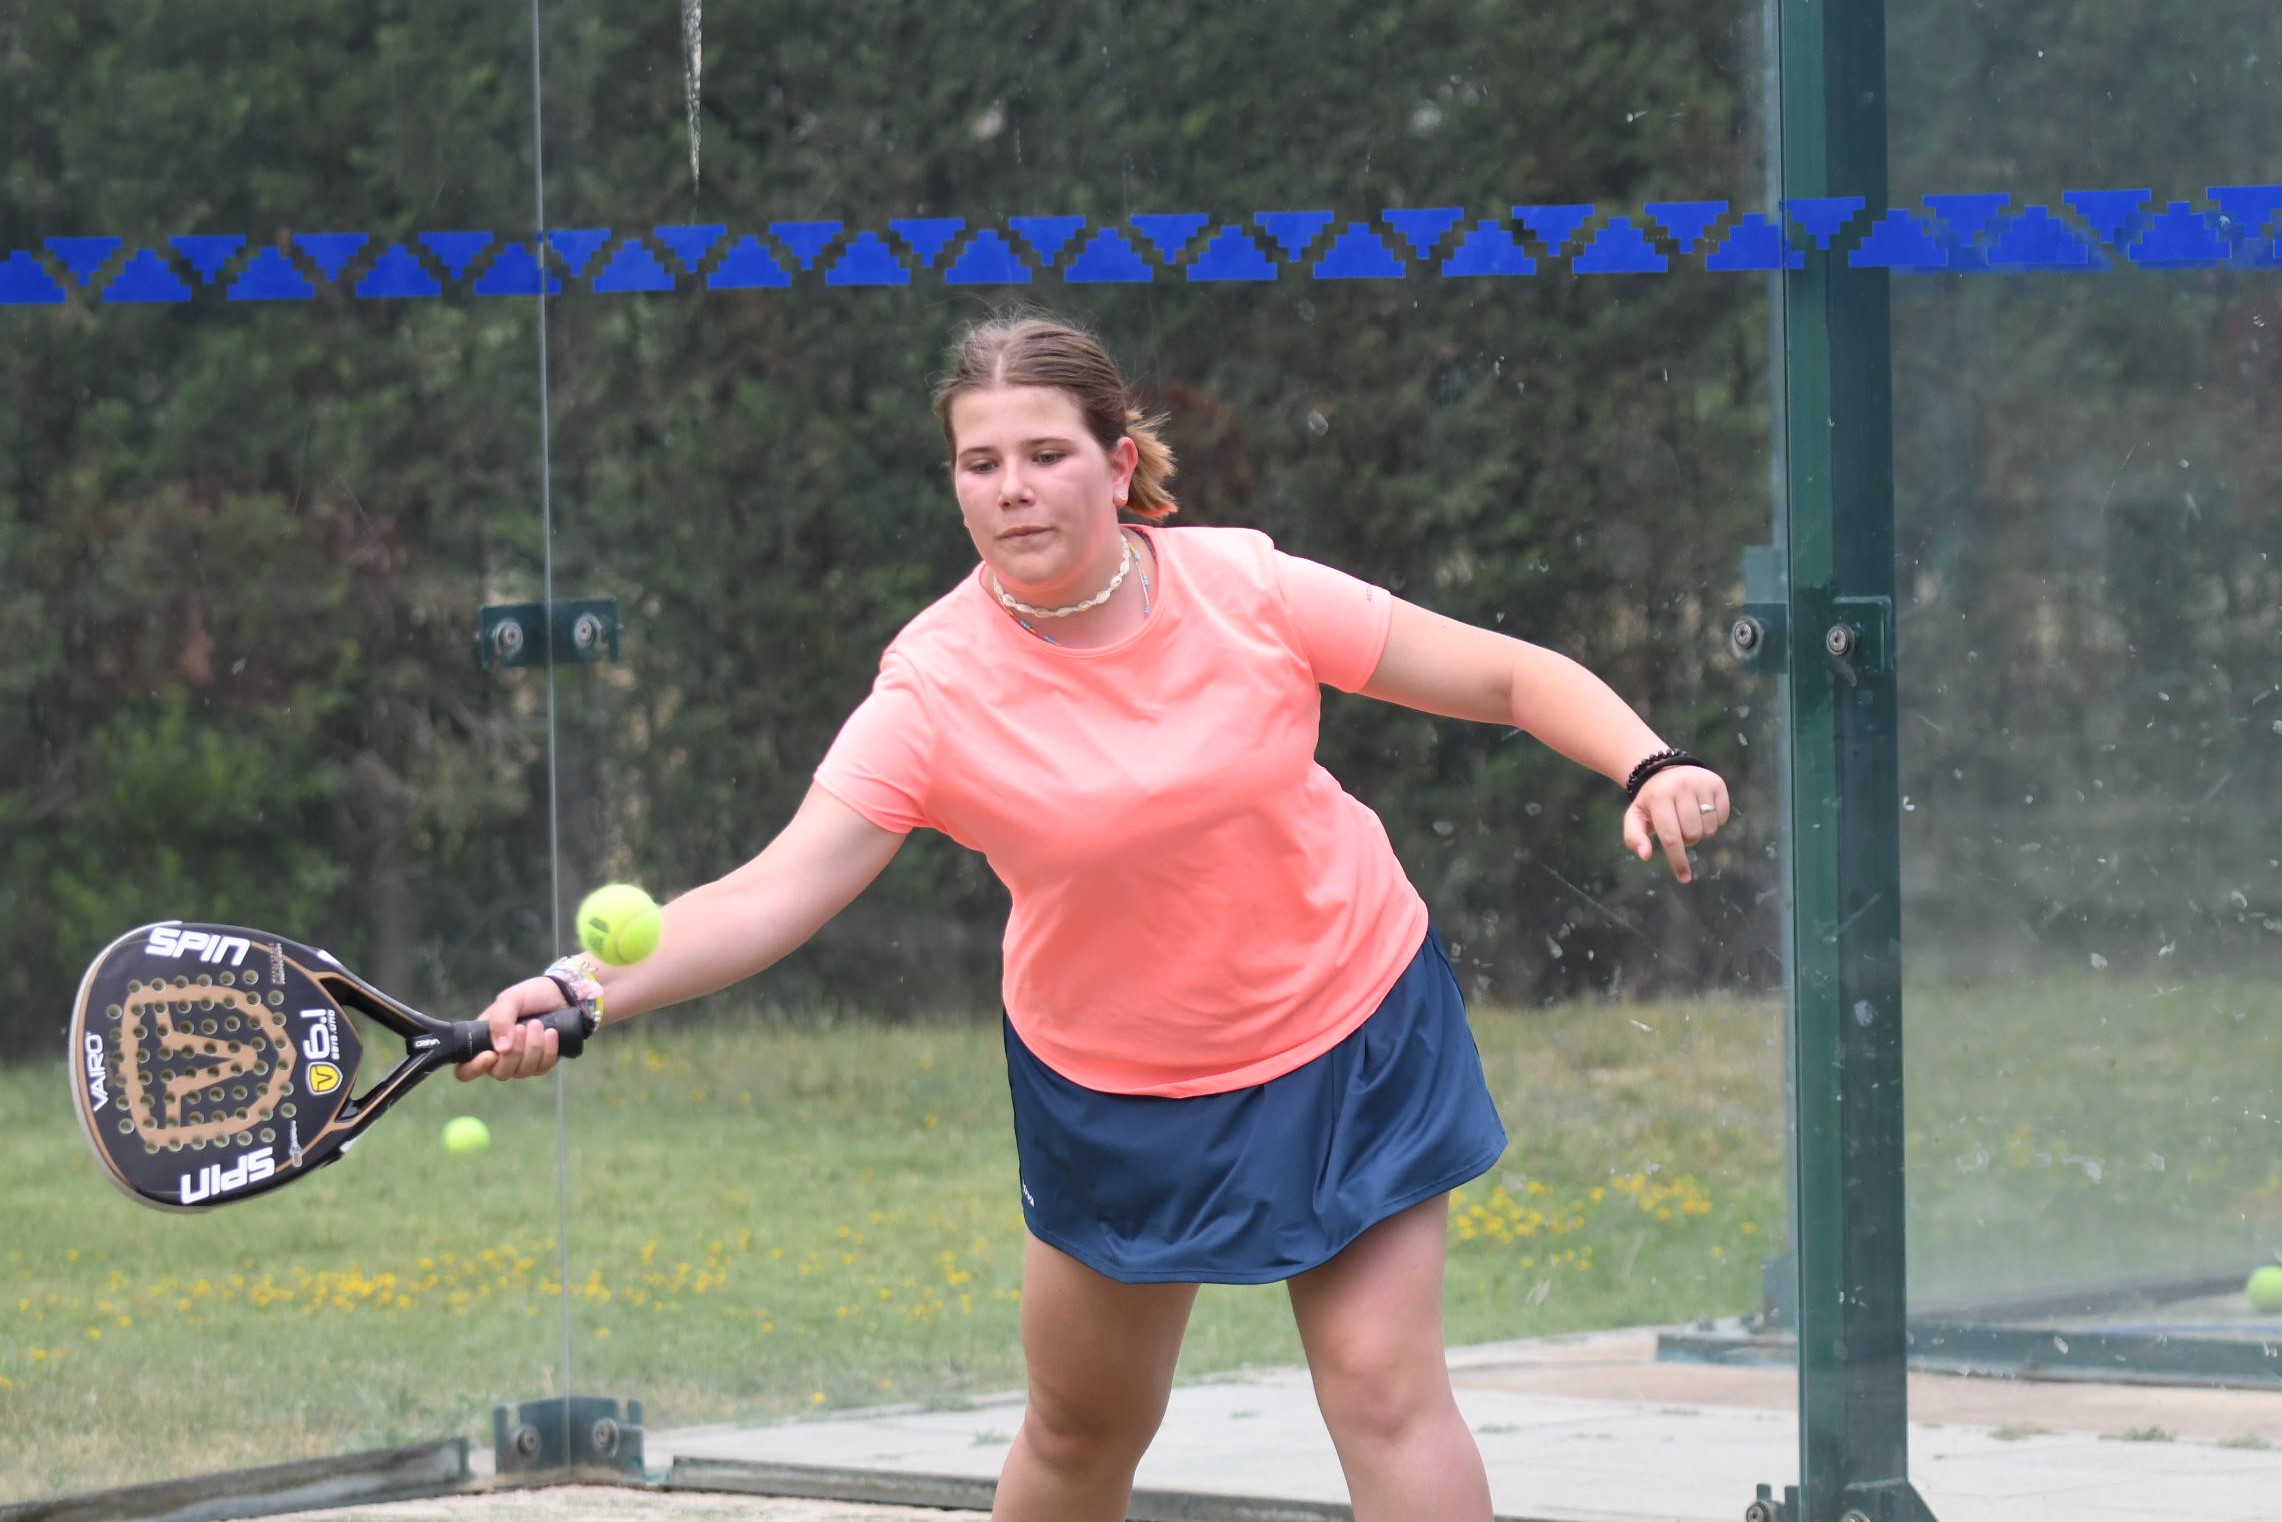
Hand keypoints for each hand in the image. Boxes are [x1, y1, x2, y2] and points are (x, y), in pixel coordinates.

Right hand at [454, 976, 568, 1081]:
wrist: (559, 994)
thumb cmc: (529, 995)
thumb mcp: (510, 999)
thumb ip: (500, 1019)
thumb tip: (501, 1049)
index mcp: (483, 1041)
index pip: (466, 1069)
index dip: (474, 1068)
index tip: (491, 1055)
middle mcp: (500, 1057)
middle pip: (499, 1072)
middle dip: (515, 1051)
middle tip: (523, 1027)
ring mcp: (521, 1063)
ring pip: (522, 1071)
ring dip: (533, 1046)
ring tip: (537, 1024)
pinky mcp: (541, 1064)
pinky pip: (542, 1068)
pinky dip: (548, 1050)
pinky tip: (551, 1033)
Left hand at [1623, 767, 1730, 883]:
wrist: (1665, 770)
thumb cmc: (1651, 802)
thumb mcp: (1635, 816)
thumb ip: (1634, 837)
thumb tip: (1645, 856)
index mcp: (1659, 796)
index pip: (1671, 837)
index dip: (1678, 860)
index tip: (1684, 878)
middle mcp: (1681, 786)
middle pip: (1693, 835)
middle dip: (1687, 840)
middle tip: (1679, 829)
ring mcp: (1701, 783)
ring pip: (1710, 828)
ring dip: (1701, 832)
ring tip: (1689, 819)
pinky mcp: (1717, 783)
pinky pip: (1723, 817)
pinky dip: (1714, 821)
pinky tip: (1702, 811)